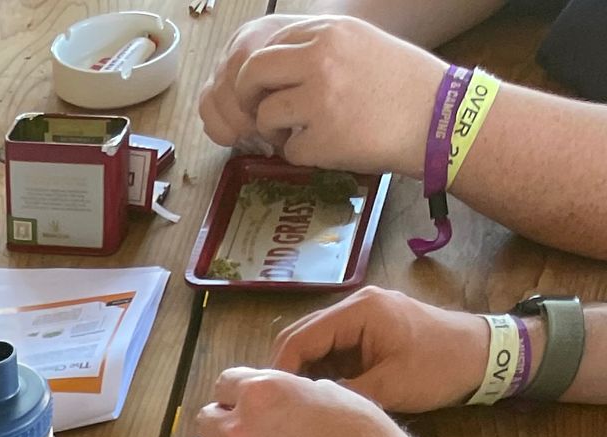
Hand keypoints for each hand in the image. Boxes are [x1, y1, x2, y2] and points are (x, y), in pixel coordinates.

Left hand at [181, 366, 434, 436]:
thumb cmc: (357, 434)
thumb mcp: (325, 391)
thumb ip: (288, 393)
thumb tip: (278, 400)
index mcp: (262, 391)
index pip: (224, 383)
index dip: (235, 394)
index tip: (243, 404)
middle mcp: (240, 426)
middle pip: (206, 419)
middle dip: (222, 424)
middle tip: (241, 435)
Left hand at [199, 16, 444, 178]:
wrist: (438, 118)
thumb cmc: (402, 85)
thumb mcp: (361, 44)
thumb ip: (320, 49)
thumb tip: (276, 66)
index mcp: (330, 31)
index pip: (270, 44)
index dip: (261, 71)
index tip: (266, 88)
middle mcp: (321, 58)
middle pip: (252, 73)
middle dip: (247, 97)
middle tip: (259, 113)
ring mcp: (320, 99)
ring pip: (264, 115)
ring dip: (273, 131)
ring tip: (298, 133)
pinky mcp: (323, 138)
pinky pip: (287, 151)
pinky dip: (300, 155)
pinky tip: (325, 148)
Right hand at [274, 285, 493, 414]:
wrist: (483, 354)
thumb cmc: (440, 367)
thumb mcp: (389, 388)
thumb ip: (343, 394)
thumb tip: (303, 409)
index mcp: (359, 311)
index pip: (300, 338)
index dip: (279, 372)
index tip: (271, 406)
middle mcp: (356, 305)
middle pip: (301, 336)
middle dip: (285, 372)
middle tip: (277, 409)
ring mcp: (362, 315)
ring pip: (314, 343)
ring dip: (303, 373)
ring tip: (295, 405)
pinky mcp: (369, 329)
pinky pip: (332, 348)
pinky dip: (321, 371)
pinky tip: (319, 395)